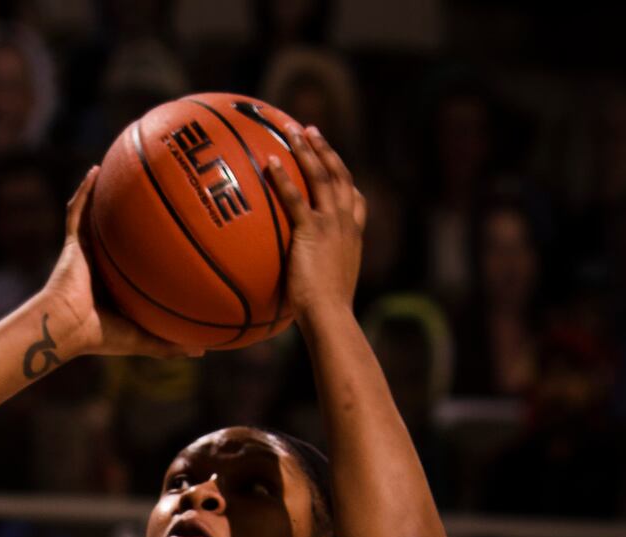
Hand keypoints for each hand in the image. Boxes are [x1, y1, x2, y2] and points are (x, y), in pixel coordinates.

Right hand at [36, 168, 199, 365]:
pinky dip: (85, 190)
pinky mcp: (72, 243)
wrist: (67, 327)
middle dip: (136, 216)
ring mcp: (87, 252)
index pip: (138, 262)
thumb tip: (204, 352)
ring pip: (100, 217)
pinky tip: (97, 169)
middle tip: (160, 195)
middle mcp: (103, 265)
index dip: (154, 249)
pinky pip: (78, 211)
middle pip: (123, 234)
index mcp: (117, 285)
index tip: (175, 235)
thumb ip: (170, 344)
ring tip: (125, 170)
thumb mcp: (143, 339)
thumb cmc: (101, 336)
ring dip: (109, 195)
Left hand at [265, 124, 365, 329]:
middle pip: (338, 175)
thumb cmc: (326, 314)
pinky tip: (269, 163)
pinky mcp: (312, 232)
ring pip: (321, 176)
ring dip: (306, 150)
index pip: (355, 199)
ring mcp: (331, 225)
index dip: (344, 178)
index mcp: (353, 236)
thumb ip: (319, 276)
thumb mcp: (329, 290)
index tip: (334, 162)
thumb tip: (302, 286)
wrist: (331, 317)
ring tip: (292, 131)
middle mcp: (346, 224)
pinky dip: (283, 178)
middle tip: (310, 131)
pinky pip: (296, 198)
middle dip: (324, 149)